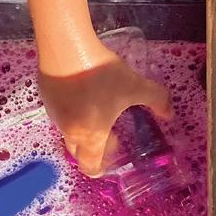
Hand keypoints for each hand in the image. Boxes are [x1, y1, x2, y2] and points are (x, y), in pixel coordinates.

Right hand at [38, 47, 172, 175]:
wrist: (66, 48)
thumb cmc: (101, 75)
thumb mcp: (135, 86)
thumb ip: (157, 100)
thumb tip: (170, 114)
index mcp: (90, 136)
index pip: (89, 167)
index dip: (101, 167)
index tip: (113, 153)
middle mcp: (68, 131)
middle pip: (77, 151)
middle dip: (93, 148)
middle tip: (109, 132)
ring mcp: (53, 114)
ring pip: (67, 130)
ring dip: (81, 127)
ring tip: (97, 107)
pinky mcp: (46, 97)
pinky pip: (60, 111)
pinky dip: (71, 109)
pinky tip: (82, 89)